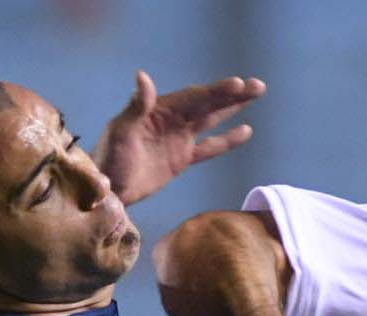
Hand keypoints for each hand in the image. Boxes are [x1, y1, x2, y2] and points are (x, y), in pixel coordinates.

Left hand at [95, 71, 262, 205]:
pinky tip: (246, 131)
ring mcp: (178, 138)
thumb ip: (136, 106)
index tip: (238, 84)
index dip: (216, 91)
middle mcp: (172, 120)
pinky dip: (227, 140)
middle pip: (207, 104)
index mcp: (159, 110)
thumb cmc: (110, 158)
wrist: (108, 188)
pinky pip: (209, 147)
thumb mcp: (121, 131)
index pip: (194, 97)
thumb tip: (143, 76)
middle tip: (258, 86)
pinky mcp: (181, 159)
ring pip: (212, 119)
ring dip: (233, 108)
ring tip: (256, 95)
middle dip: (232, 95)